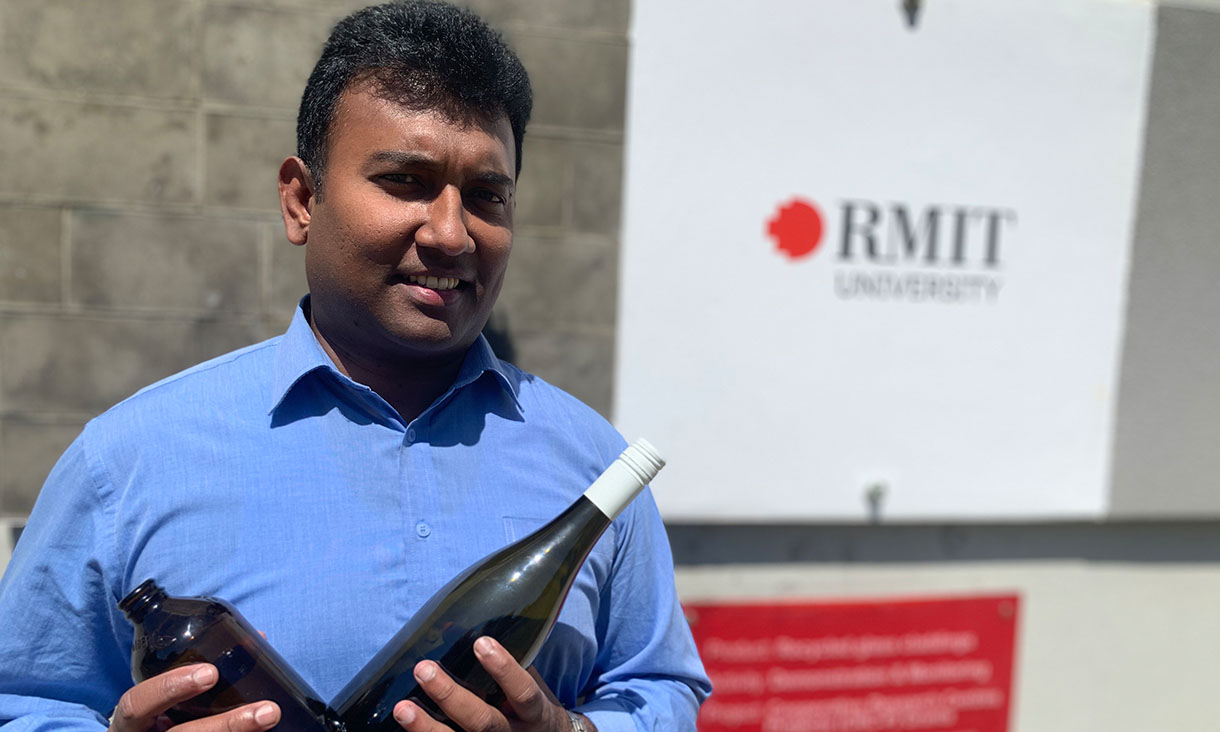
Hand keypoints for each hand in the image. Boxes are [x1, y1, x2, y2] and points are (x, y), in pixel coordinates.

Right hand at [108, 663, 280, 731]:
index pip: (136, 704)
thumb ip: (194, 672)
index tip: (210, 673)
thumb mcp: (161, 698)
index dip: (169, 688)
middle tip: (267, 711)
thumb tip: (256, 639)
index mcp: (131, 722)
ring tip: (271, 721)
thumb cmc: (159, 717)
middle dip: (226, 726)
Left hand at [392, 637, 592, 731]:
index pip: (522, 692)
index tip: (481, 643)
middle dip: (450, 696)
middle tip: (424, 670)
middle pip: (482, 721)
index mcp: (534, 714)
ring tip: (402, 708)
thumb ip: (500, 662)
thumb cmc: (529, 710)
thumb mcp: (528, 683)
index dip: (504, 669)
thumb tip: (450, 628)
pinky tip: (407, 729)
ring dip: (427, 727)